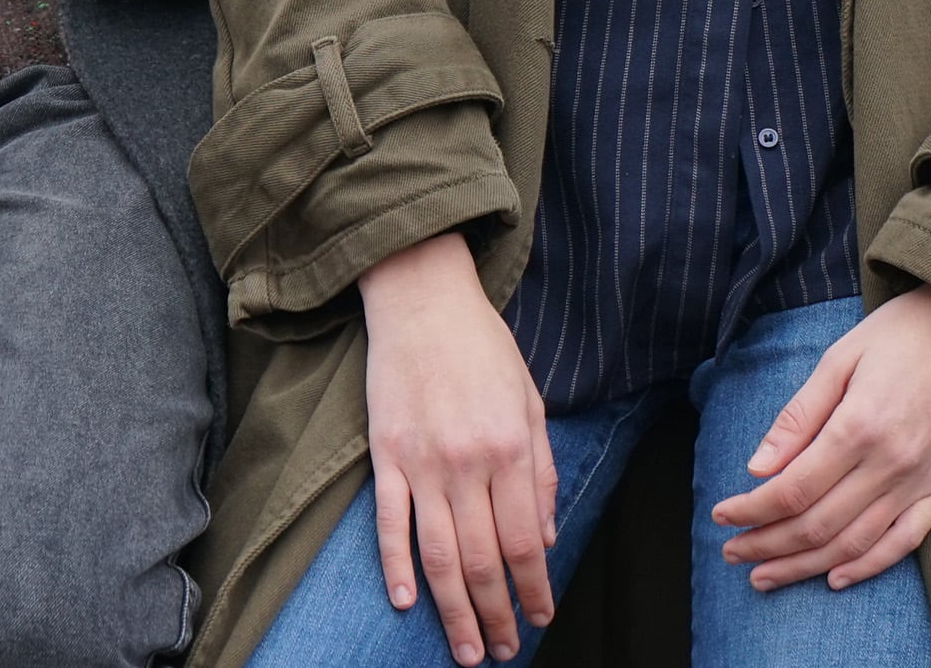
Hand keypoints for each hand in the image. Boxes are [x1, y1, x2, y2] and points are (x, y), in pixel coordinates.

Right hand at [359, 232, 557, 664]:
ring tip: (468, 650)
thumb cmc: (483, 348)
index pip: (525, 541)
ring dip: (455, 611)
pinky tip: (408, 603)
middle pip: (484, 560)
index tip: (540, 619)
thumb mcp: (530, 401)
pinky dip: (397, 567)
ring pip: (440, 556)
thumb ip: (541, 471)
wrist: (422, 298)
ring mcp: (422, 462)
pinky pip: (391, 522)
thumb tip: (544, 537)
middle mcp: (468, 462)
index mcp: (511, 448)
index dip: (534, 590)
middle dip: (497, 615)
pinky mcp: (385, 455)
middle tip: (504, 652)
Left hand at [709, 288, 930, 592]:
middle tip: (732, 553)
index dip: (751, 510)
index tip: (721, 515)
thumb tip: (757, 467)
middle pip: (816, 524)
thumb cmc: (905, 332)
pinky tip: (835, 577)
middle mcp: (889, 464)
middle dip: (766, 544)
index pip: (792, 489)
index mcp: (857, 427)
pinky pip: (904, 542)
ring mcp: (920, 482)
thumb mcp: (841, 357)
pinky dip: (867, 566)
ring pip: (853, 543)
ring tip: (766, 576)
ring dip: (804, 566)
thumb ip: (799, 416)